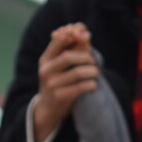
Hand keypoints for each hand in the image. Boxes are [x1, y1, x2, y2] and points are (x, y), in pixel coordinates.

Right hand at [29, 21, 98, 140]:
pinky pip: (81, 87)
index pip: (57, 40)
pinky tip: (93, 85)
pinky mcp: (60, 97)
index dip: (72, 34)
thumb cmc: (59, 81)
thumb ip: (73, 49)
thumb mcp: (62, 65)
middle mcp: (46, 70)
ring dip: (92, 71)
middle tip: (94, 61)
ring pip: (78, 72)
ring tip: (96, 73)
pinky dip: (91, 84)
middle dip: (86, 57)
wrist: (49, 108)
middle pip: (68, 56)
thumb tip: (85, 33)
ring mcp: (52, 84)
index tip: (85, 33)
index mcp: (45, 59)